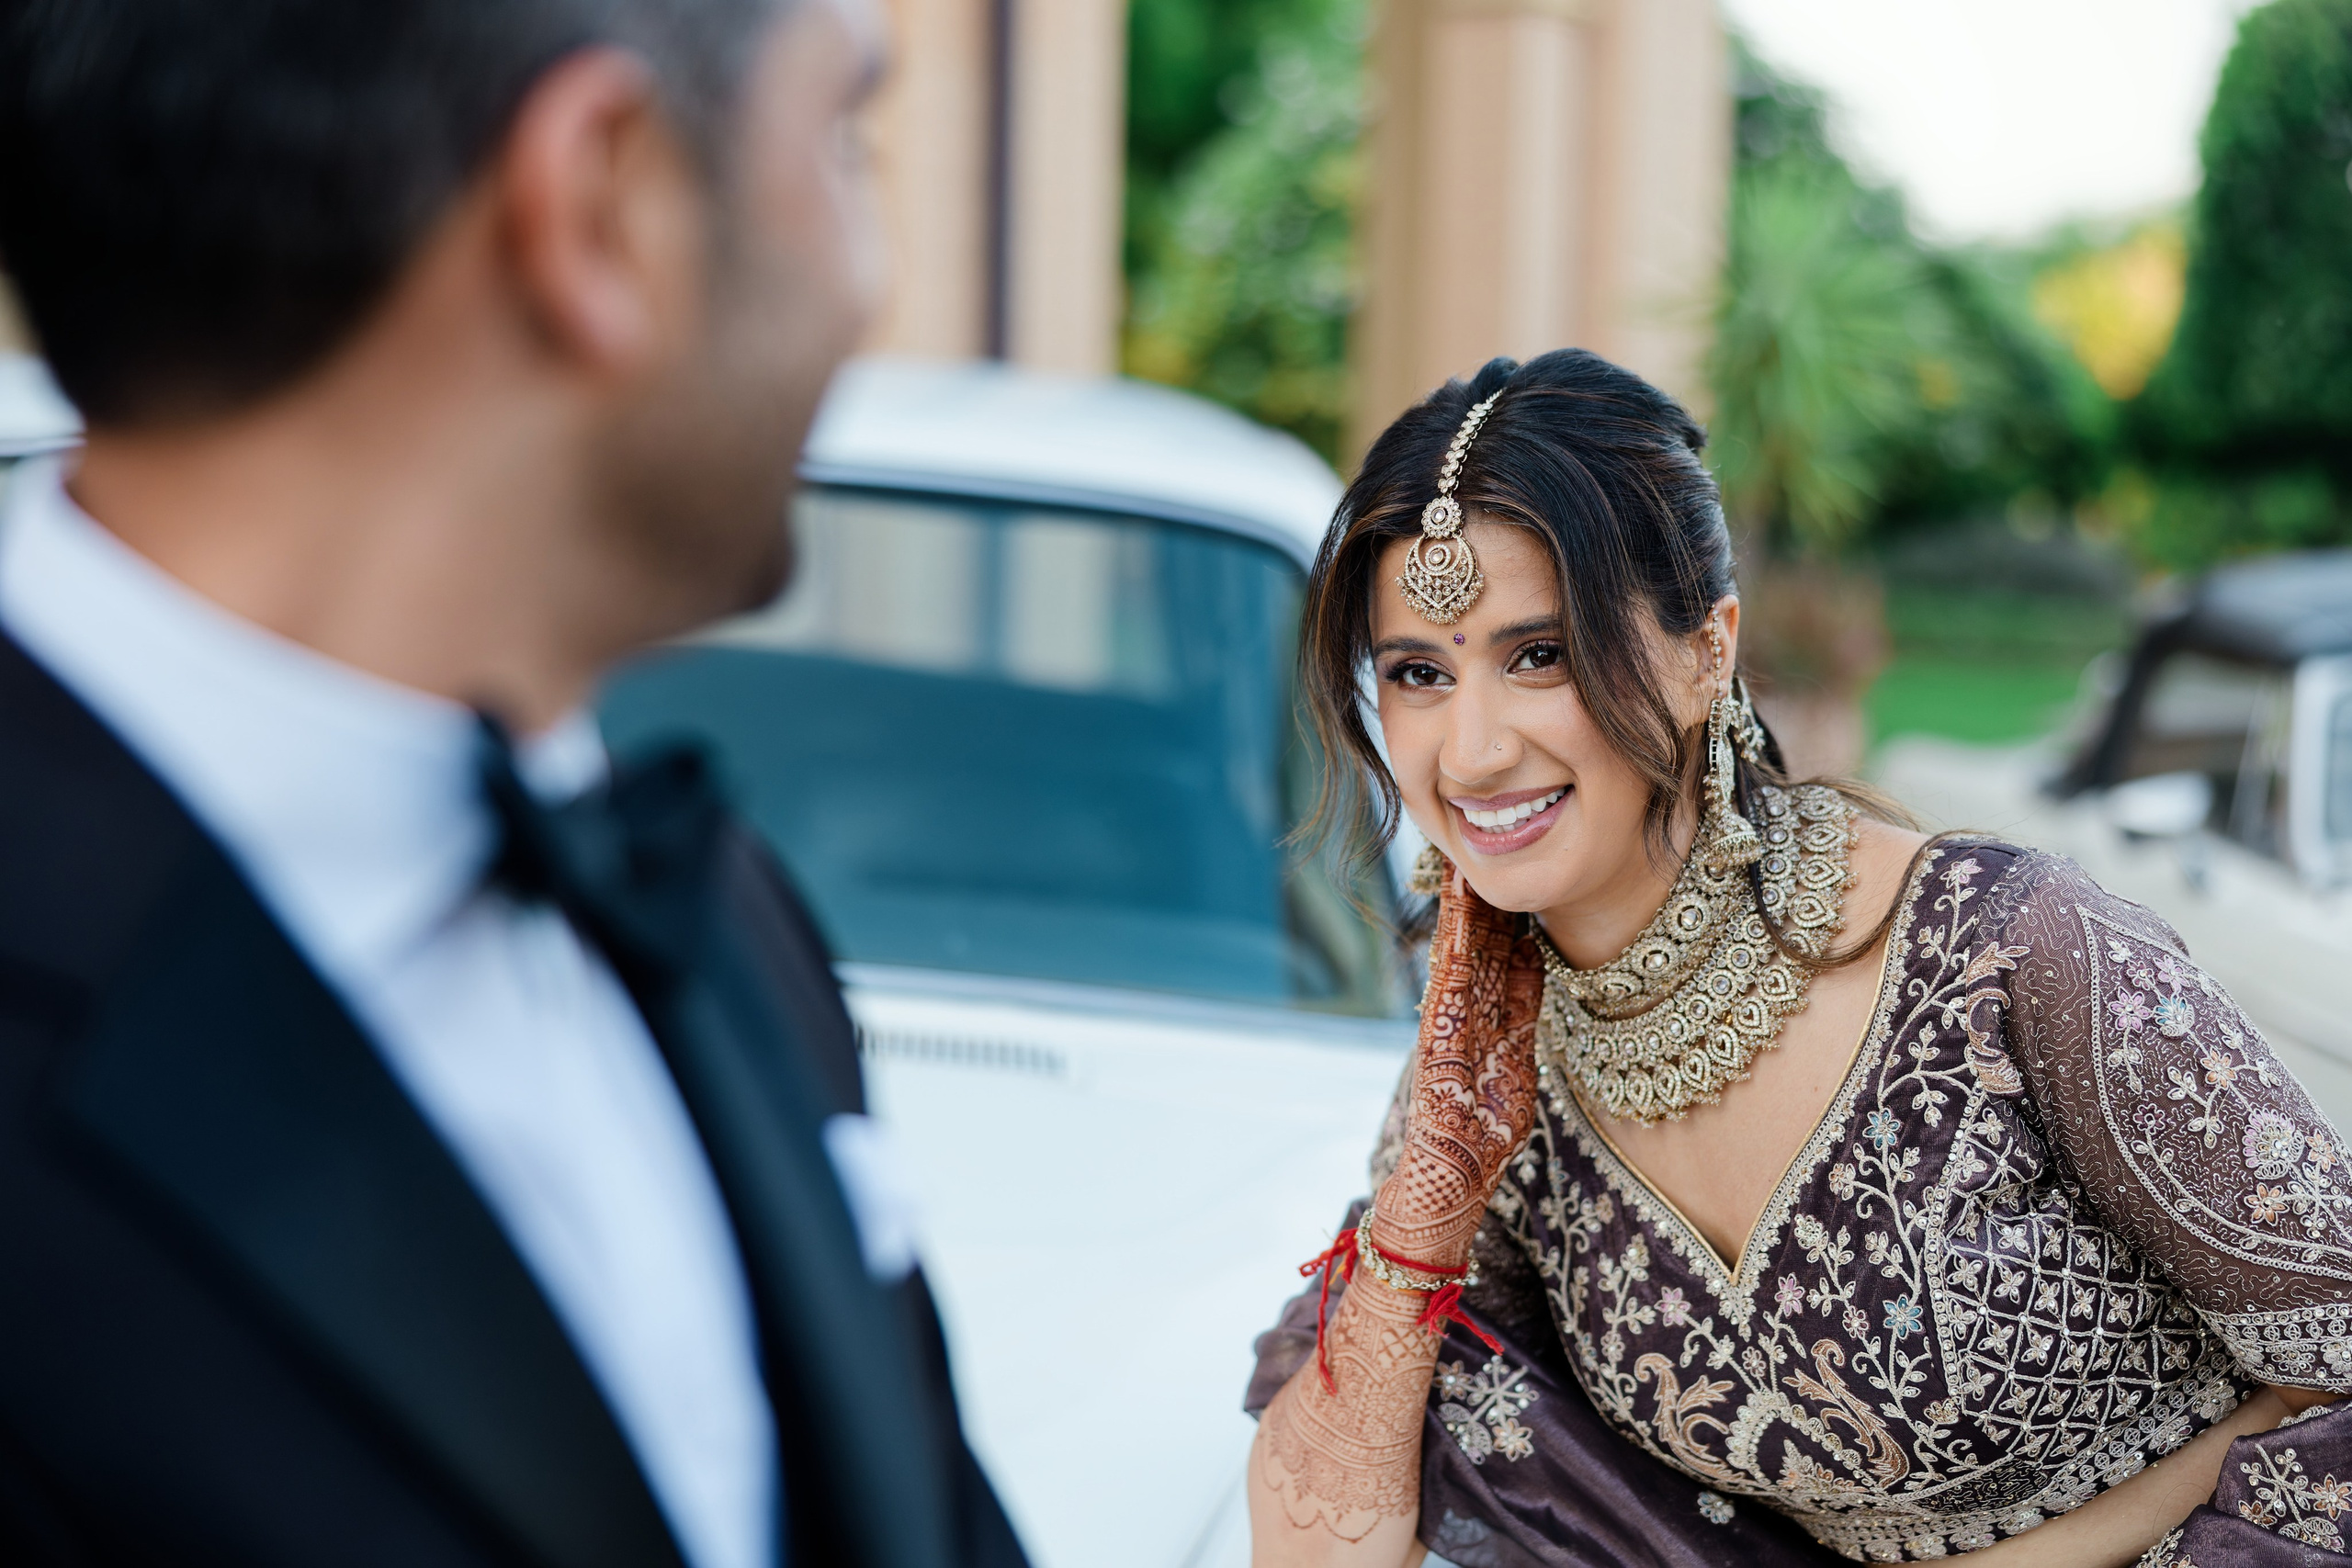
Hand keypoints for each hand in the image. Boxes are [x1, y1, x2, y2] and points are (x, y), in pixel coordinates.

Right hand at [1372, 858, 1543, 1266]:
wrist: (1449, 1185)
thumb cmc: (1483, 1140)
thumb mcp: (1520, 1069)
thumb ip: (1524, 1016)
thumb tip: (1534, 959)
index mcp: (1489, 1028)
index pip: (1502, 964)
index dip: (1507, 922)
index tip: (1515, 883)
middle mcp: (1466, 1023)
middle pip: (1477, 953)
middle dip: (1482, 907)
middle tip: (1482, 859)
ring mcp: (1448, 1031)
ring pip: (1457, 960)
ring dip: (1460, 916)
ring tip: (1461, 871)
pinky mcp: (1436, 1044)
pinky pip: (1447, 989)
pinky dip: (1450, 952)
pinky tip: (1455, 918)